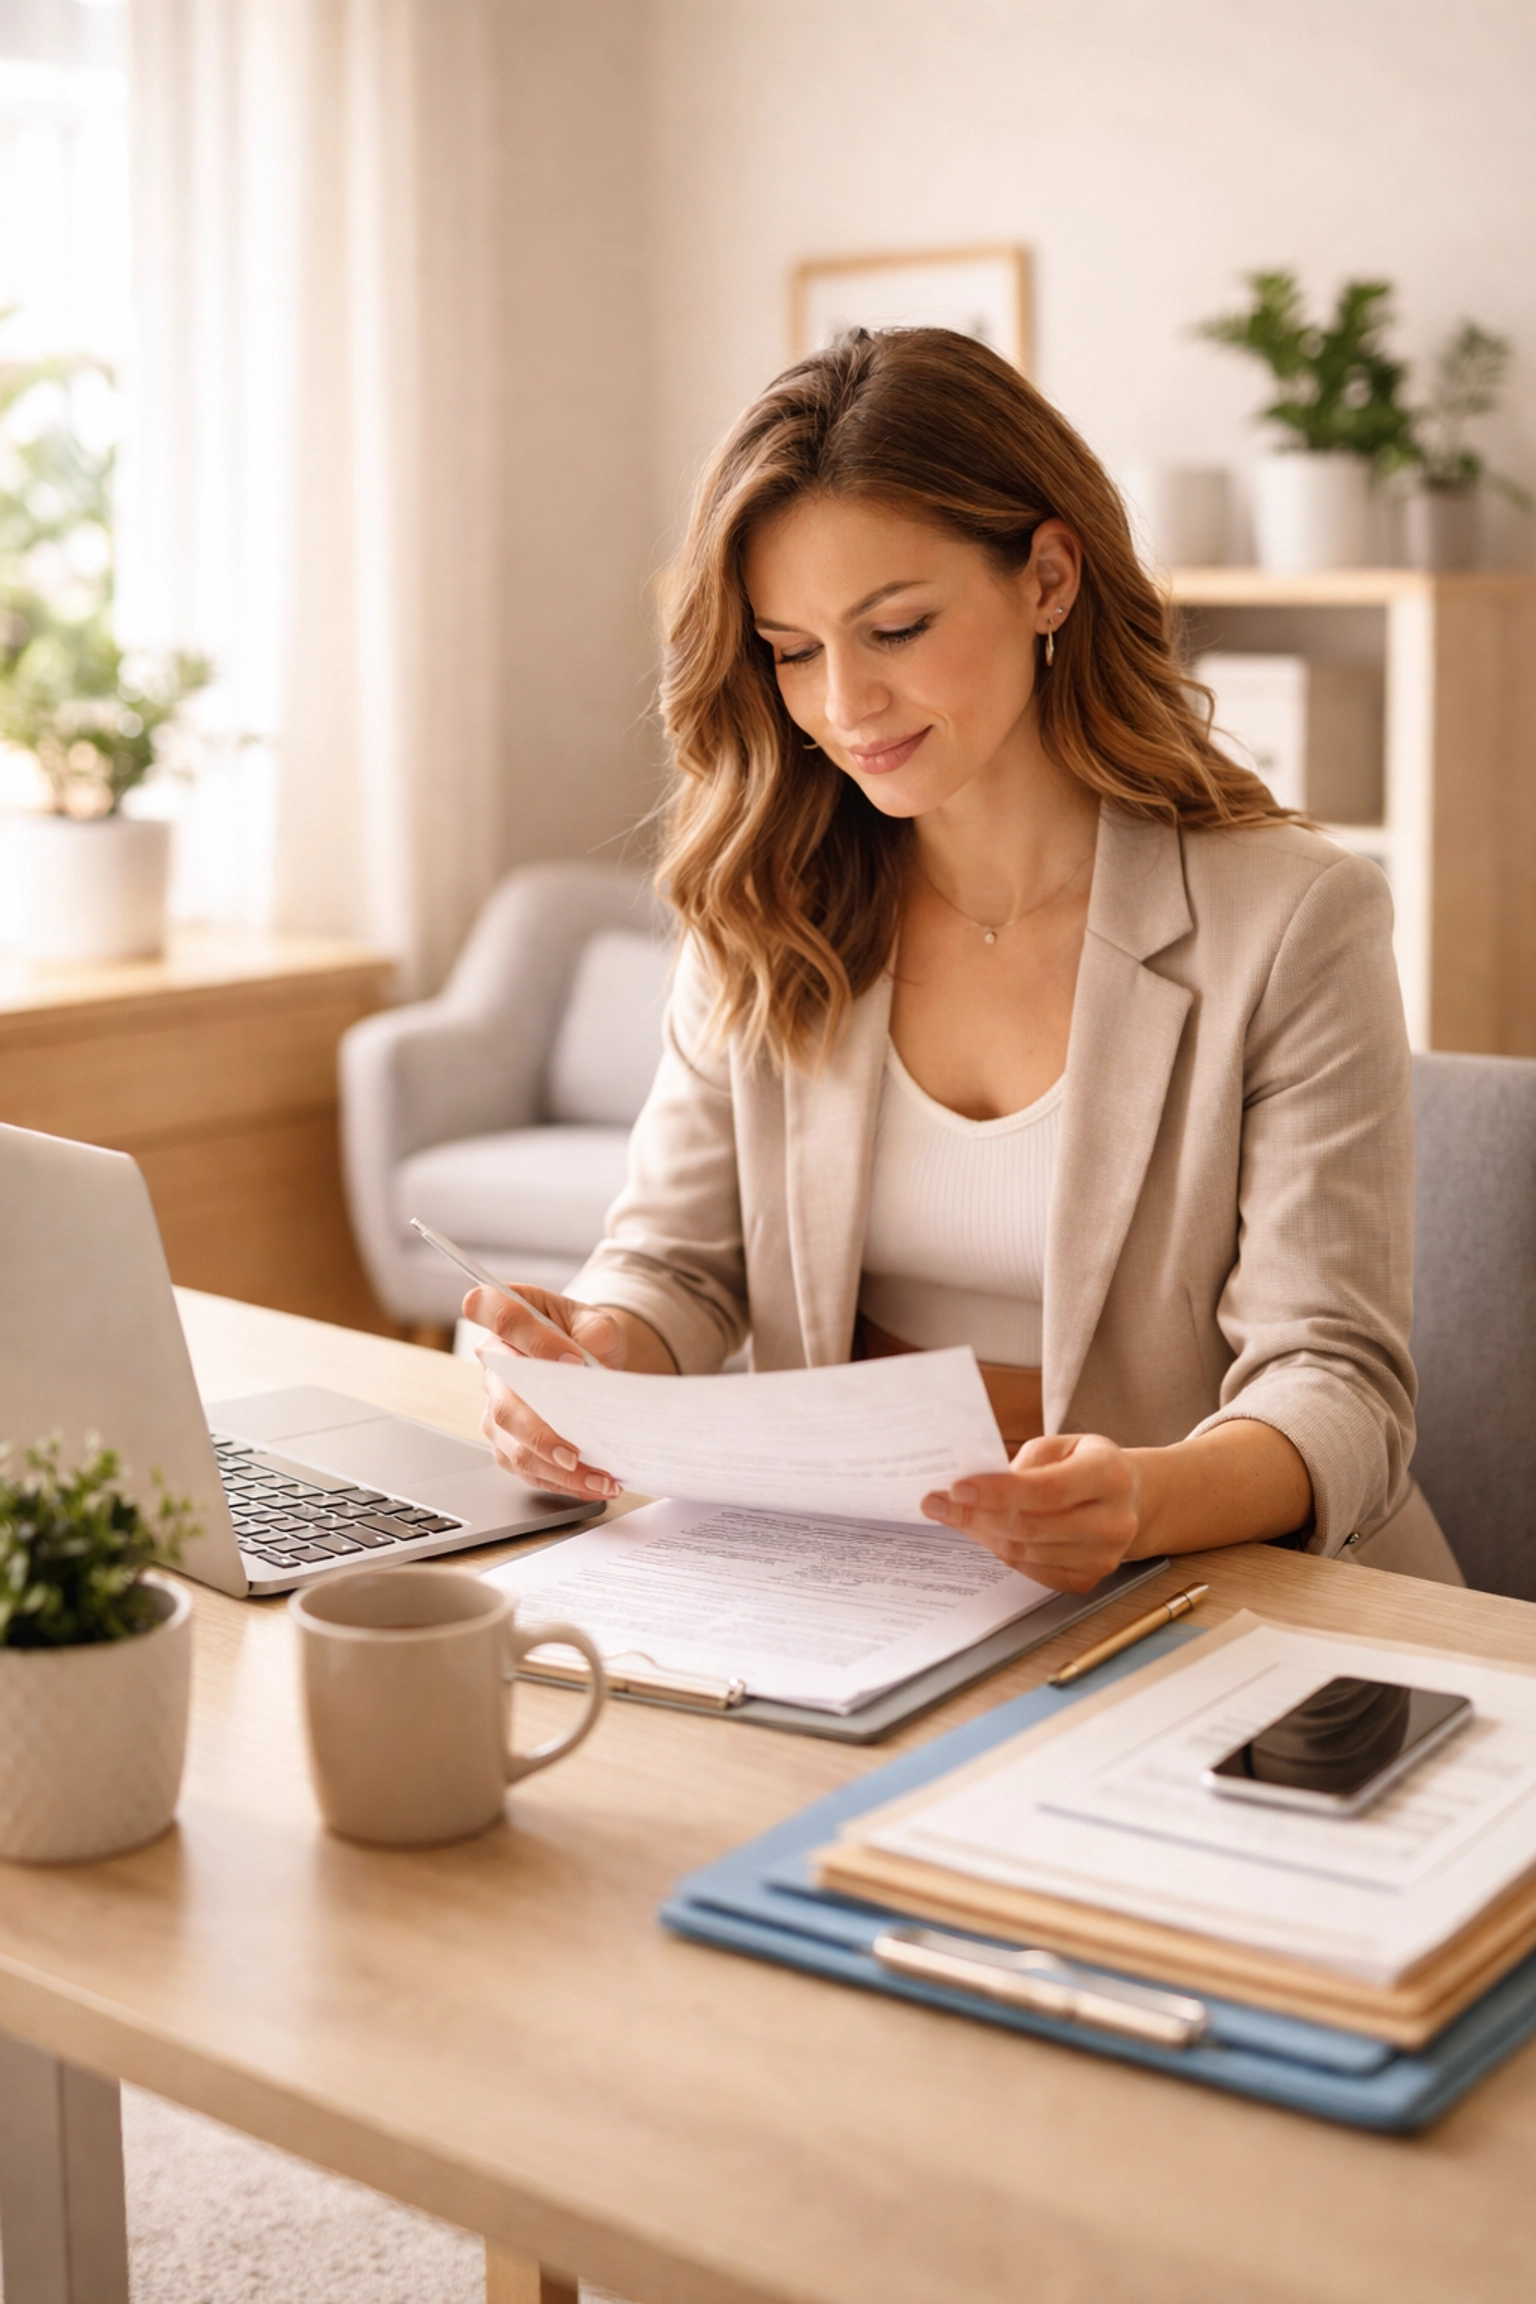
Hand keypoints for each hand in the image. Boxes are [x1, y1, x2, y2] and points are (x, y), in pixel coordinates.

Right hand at [466, 1284, 626, 1501]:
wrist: (586, 1361)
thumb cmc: (585, 1337)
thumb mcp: (596, 1322)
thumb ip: (595, 1333)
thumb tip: (592, 1370)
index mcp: (507, 1321)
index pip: (502, 1317)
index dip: (536, 1341)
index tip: (574, 1360)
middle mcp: (493, 1366)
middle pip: (506, 1404)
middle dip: (542, 1434)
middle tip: (574, 1454)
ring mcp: (495, 1408)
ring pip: (514, 1446)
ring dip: (556, 1470)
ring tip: (598, 1479)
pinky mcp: (505, 1442)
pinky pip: (526, 1469)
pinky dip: (561, 1482)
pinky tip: (593, 1485)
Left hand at [921, 1432, 1141, 1593]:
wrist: (1133, 1499)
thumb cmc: (1089, 1465)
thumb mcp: (1066, 1445)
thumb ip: (1028, 1461)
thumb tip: (978, 1484)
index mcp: (1109, 1475)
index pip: (1047, 1489)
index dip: (997, 1492)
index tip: (956, 1488)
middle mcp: (1113, 1521)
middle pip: (1031, 1526)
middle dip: (975, 1516)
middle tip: (936, 1504)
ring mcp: (1103, 1557)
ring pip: (1026, 1552)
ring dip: (982, 1534)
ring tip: (953, 1516)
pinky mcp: (1089, 1579)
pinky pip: (1031, 1571)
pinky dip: (1001, 1551)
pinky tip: (982, 1533)